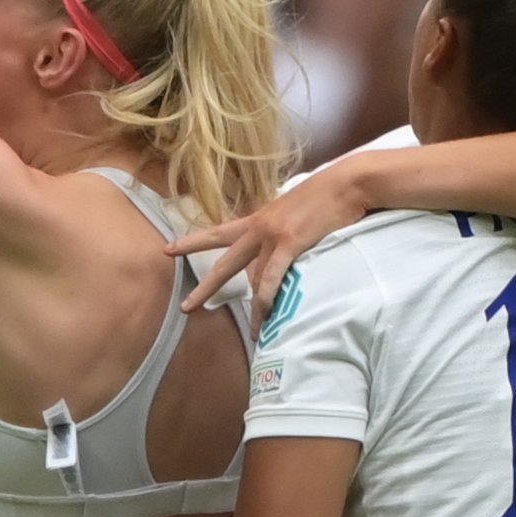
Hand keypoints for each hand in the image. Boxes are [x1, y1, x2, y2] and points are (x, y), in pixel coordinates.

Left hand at [168, 163, 375, 315]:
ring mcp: (272, 236)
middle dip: (204, 287)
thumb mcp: (294, 211)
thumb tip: (281, 249)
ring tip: (254, 333)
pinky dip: (269, 298)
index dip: (192, 242)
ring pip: (253, 280)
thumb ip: (282, 231)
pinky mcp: (290, 243)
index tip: (169, 250)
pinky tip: (266, 314)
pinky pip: (273, 277)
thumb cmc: (327, 196)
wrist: (346, 183)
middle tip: (185, 308)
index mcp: (258, 219)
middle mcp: (259, 228)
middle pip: (224, 263)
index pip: (218, 233)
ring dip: (254, 310)